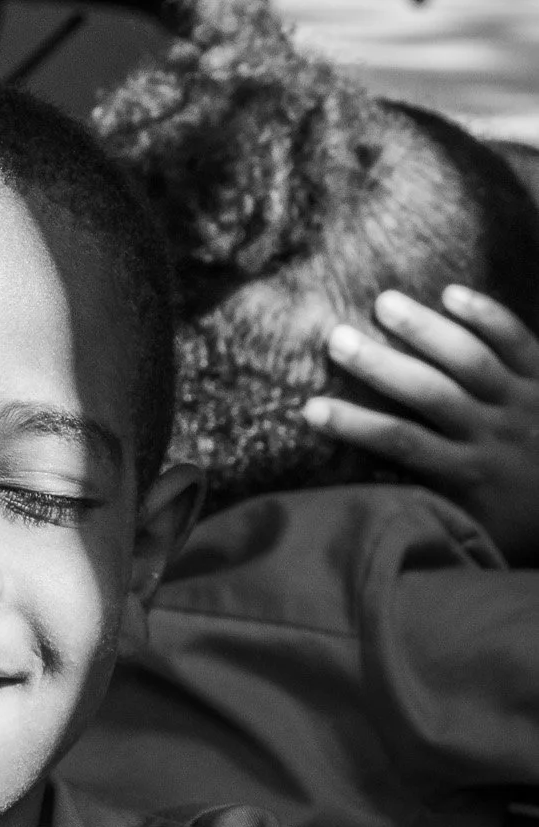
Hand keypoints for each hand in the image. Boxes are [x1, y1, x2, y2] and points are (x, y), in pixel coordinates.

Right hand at [304, 286, 538, 561]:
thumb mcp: (481, 531)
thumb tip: (373, 501)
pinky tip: (451, 294)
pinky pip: (517, 339)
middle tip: (336, 337)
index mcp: (472, 474)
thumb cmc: (530, 524)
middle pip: (429, 392)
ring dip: (426, 328)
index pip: (402, 444)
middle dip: (380, 364)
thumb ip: (434, 511)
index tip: (310, 408)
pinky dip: (486, 315)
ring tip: (385, 302)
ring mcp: (524, 401)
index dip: (354, 425)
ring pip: (469, 358)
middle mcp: (494, 433)